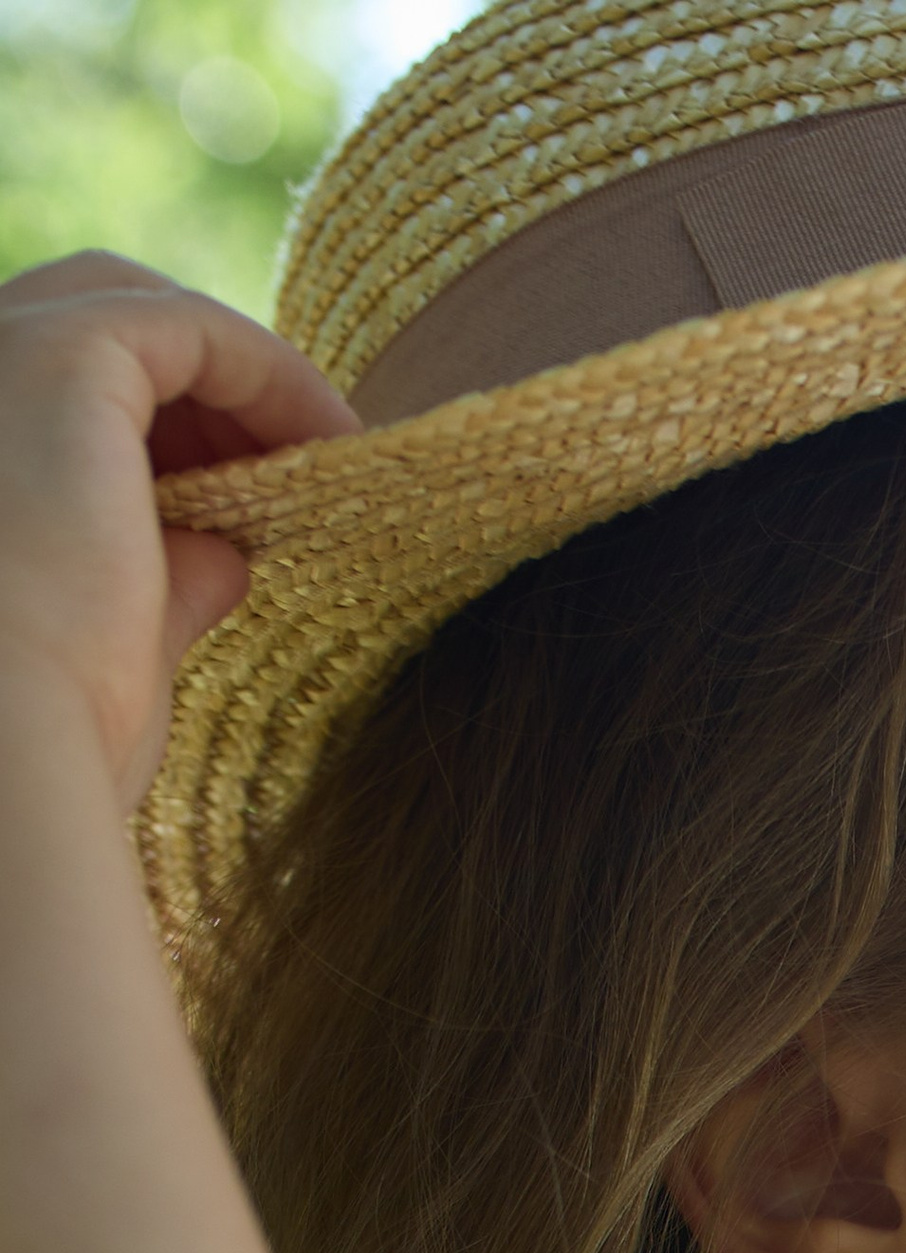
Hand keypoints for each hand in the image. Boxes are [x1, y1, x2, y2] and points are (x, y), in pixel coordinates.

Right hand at [0, 254, 352, 810]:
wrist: (15, 748)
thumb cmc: (53, 722)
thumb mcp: (114, 631)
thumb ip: (166, 572)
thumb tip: (227, 556)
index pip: (64, 388)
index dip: (168, 423)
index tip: (263, 485)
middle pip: (92, 325)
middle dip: (199, 385)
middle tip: (294, 461)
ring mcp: (3, 352)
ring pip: (139, 311)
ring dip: (241, 375)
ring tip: (328, 452)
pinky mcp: (66, 350)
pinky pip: (191, 327)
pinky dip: (268, 367)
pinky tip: (332, 434)